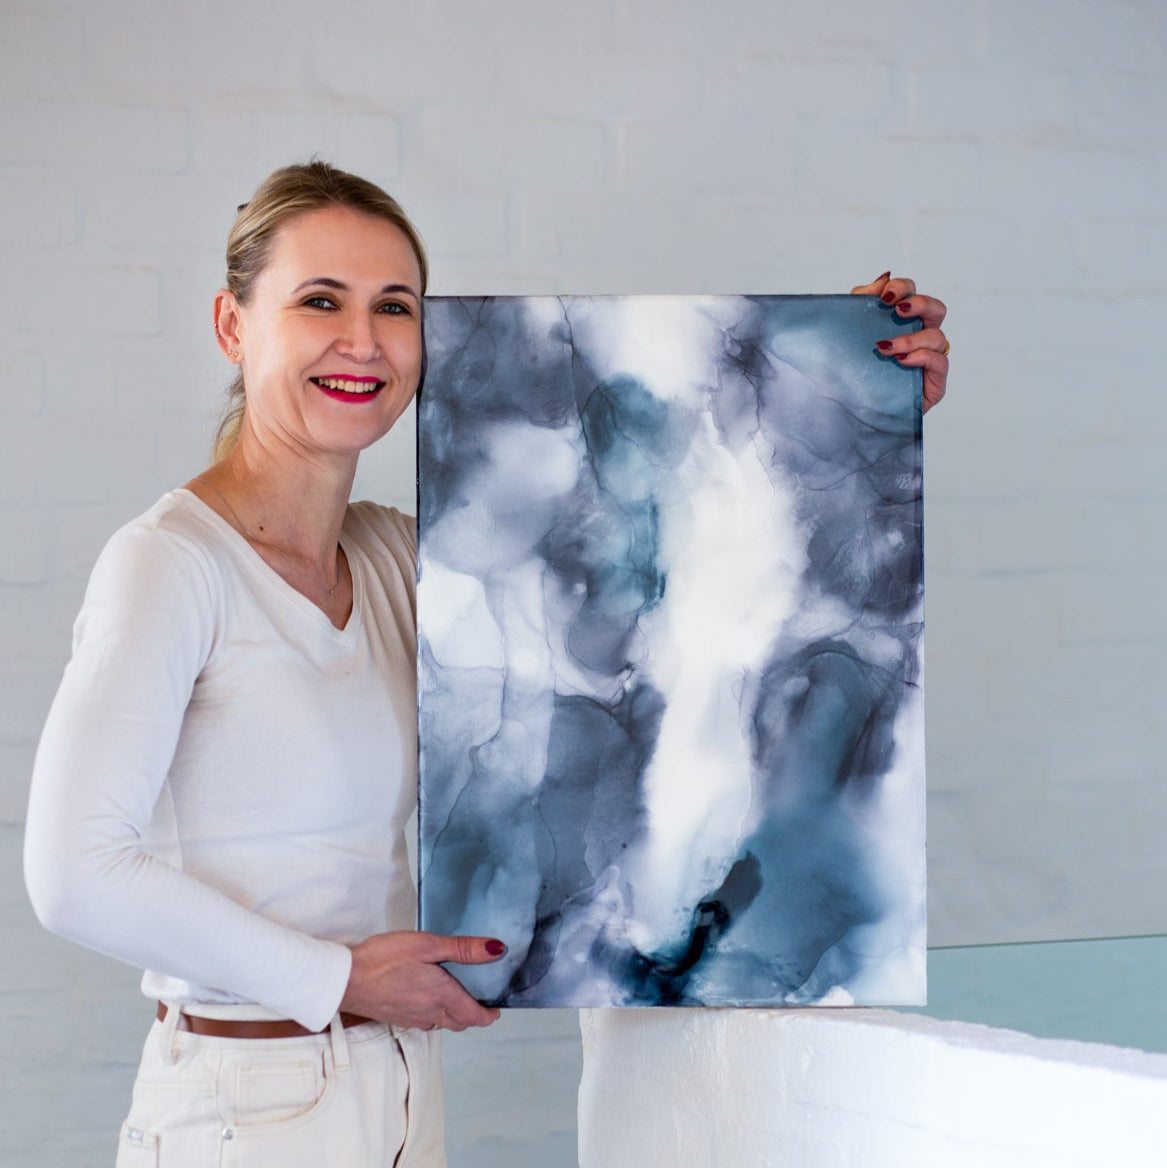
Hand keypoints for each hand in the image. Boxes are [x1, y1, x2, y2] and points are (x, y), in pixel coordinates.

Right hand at [340, 930, 505, 1031]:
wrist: (346, 980)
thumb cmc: (383, 959)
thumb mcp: (427, 945)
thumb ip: (463, 949)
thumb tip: (496, 950)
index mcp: (442, 996)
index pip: (475, 1016)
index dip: (489, 1014)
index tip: (495, 1008)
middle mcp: (430, 1013)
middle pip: (460, 1023)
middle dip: (473, 1015)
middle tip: (479, 999)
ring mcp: (412, 1018)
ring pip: (442, 1023)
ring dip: (454, 1015)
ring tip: (456, 995)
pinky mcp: (397, 1018)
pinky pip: (424, 1021)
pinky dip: (434, 1013)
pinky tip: (427, 996)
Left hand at [851, 272, 948, 412]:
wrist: (846, 410)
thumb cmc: (852, 369)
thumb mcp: (851, 330)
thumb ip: (864, 300)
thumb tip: (884, 278)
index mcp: (903, 322)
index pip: (912, 294)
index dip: (903, 289)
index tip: (884, 298)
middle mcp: (920, 337)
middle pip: (936, 309)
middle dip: (920, 304)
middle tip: (898, 311)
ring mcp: (930, 360)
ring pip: (938, 337)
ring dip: (911, 339)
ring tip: (886, 348)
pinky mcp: (933, 383)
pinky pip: (940, 362)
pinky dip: (921, 357)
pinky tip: (900, 361)